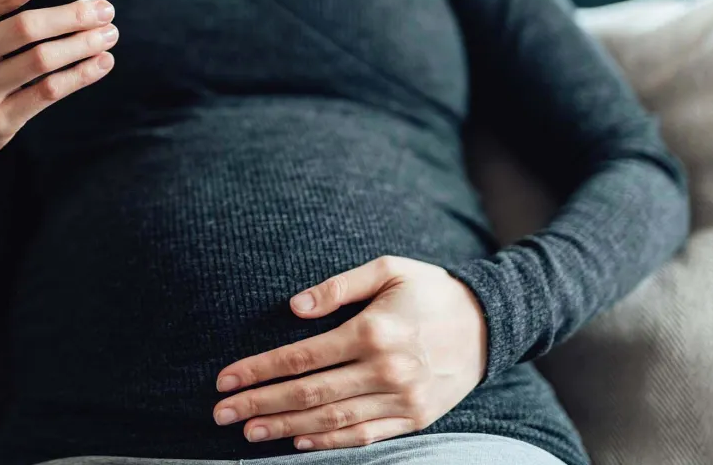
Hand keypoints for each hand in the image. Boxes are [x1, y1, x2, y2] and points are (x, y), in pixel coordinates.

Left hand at [213, 256, 486, 450]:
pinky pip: (365, 436)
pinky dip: (330, 443)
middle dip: (260, 404)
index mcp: (373, 331)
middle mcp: (385, 370)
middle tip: (221, 414)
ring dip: (286, 428)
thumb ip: (338, 287)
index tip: (225, 379)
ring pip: (332, 420)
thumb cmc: (431, 289)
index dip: (259, 370)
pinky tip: (298, 442)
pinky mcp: (415, 418)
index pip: (301, 356)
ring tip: (248, 432)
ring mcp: (402, 400)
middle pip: (309, 394)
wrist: (491, 323)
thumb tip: (294, 307)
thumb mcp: (387, 269)